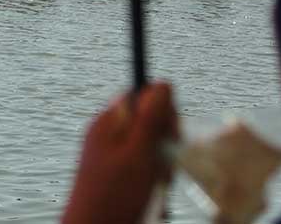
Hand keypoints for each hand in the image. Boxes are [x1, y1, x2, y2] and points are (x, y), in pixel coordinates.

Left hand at [62, 82, 177, 223]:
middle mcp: (110, 134)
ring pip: (152, 148)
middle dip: (165, 143)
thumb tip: (162, 83)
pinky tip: (150, 198)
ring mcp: (114, 156)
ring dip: (161, 167)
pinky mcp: (120, 175)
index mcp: (110, 122)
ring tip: (154, 187)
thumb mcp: (137, 154)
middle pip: (151, 121)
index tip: (170, 132)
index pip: (144, 95)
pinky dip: (153, 182)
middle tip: (163, 165)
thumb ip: (150, 118)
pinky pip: (146, 169)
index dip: (163, 110)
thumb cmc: (111, 197)